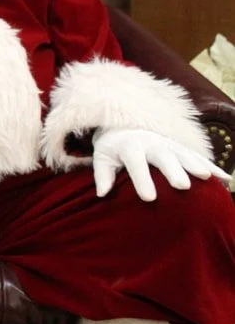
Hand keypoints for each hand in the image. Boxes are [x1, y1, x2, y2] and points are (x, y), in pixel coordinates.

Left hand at [92, 128, 230, 200]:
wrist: (124, 125)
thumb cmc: (112, 148)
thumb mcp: (102, 157)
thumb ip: (102, 174)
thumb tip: (102, 193)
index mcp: (130, 146)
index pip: (135, 163)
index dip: (142, 180)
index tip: (148, 198)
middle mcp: (151, 143)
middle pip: (163, 156)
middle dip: (173, 170)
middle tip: (183, 186)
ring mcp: (168, 143)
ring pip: (184, 154)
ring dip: (196, 164)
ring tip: (206, 178)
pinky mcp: (181, 147)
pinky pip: (199, 156)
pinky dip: (212, 166)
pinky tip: (226, 179)